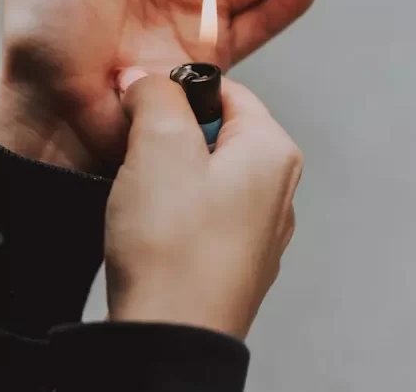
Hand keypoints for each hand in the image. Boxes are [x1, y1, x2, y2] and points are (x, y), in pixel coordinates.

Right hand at [104, 72, 301, 338]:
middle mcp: (278, 190)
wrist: (171, 337)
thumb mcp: (158, 144)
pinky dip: (171, 214)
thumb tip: (147, 78)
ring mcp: (258, 231)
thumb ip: (156, 93)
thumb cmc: (173, 246)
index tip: (141, 107)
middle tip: (137, 156)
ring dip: (165, 176)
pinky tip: (150, 232)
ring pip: (203, 175)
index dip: (175, 91)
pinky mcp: (233, 263)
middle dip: (167, 136)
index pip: (226, 90)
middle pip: (214, 132)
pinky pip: (199, 216)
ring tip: (141, 199)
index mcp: (273, 152)